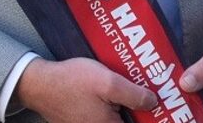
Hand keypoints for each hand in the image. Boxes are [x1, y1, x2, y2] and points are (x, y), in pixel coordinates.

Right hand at [15, 57, 156, 122]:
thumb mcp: (108, 82)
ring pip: (117, 116)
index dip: (152, 116)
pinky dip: (114, 104)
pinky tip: (118, 88)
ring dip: (128, 104)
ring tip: (137, 86)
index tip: (162, 105)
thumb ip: (133, 95)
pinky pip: (105, 113)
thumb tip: (154, 102)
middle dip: (140, 106)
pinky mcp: (83, 119)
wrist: (40, 84)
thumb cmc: (73, 82)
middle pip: (129, 120)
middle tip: (153, 91)